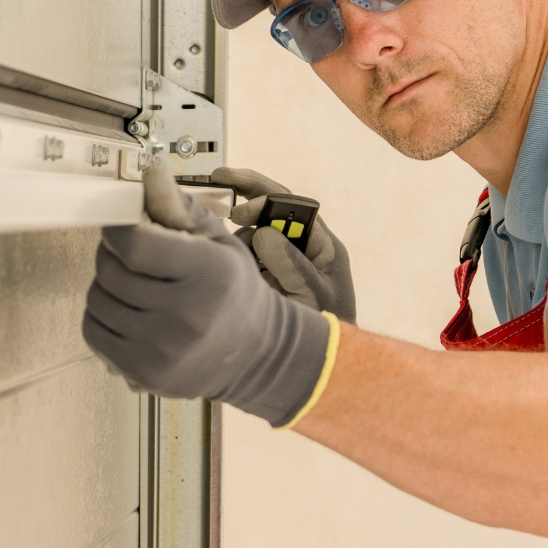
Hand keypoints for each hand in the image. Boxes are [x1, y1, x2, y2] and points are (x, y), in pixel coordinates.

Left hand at [82, 163, 332, 426]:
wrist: (254, 354)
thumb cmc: (231, 290)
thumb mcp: (217, 241)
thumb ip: (179, 207)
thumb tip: (149, 174)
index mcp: (209, 274)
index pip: (134, 244)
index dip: (117, 228)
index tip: (122, 226)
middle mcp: (186, 316)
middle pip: (110, 272)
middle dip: (110, 254)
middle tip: (129, 254)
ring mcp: (162, 350)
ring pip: (97, 301)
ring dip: (105, 285)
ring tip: (132, 284)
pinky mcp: (142, 373)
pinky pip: (93, 331)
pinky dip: (100, 315)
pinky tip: (126, 311)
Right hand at [208, 166, 356, 322]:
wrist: (322, 368)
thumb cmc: (329, 332)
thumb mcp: (314, 295)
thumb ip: (292, 264)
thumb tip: (263, 234)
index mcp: (321, 246)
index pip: (292, 204)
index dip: (263, 198)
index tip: (238, 208)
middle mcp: (301, 249)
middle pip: (271, 210)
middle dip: (246, 195)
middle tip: (218, 179)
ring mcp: (280, 265)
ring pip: (252, 236)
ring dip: (237, 240)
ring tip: (230, 258)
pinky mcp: (265, 281)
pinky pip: (244, 260)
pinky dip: (232, 259)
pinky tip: (225, 269)